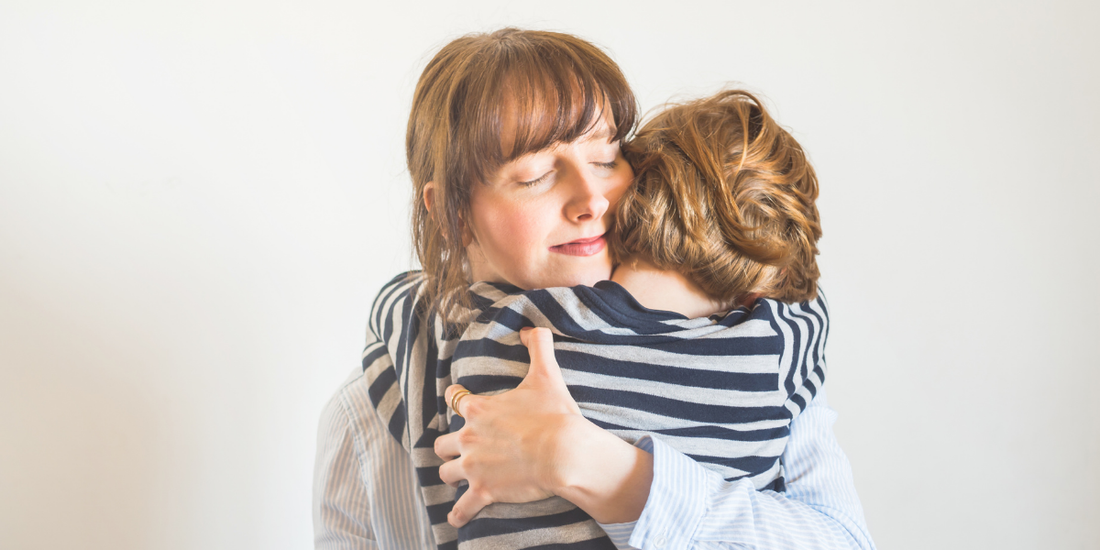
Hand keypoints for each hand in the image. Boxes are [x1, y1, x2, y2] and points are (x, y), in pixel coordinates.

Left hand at [435, 327, 586, 526]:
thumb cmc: (554, 414)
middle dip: (448, 446)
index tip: (456, 401)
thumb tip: (531, 328)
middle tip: (456, 448)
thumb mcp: (546, 374)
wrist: (563, 451)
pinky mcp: (484, 491)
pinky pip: (462, 507)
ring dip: (451, 474)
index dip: (455, 400)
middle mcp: (469, 437)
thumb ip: (538, 346)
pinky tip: (456, 517)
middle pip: (443, 442)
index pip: (454, 401)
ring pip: (447, 472)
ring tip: (457, 479)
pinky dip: (458, 514)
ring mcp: (474, 466)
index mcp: (479, 410)